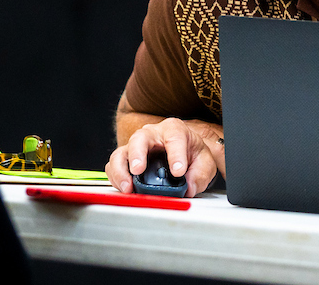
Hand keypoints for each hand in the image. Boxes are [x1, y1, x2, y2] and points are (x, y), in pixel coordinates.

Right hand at [106, 117, 220, 197]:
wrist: (182, 154)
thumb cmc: (191, 153)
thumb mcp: (204, 161)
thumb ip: (200, 174)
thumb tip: (190, 187)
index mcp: (174, 130)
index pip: (175, 137)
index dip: (176, 155)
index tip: (178, 171)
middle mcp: (152, 134)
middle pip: (139, 139)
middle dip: (137, 154)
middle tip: (138, 170)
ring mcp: (136, 147)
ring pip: (122, 153)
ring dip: (121, 171)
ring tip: (128, 187)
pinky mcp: (126, 160)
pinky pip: (114, 167)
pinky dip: (116, 178)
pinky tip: (124, 189)